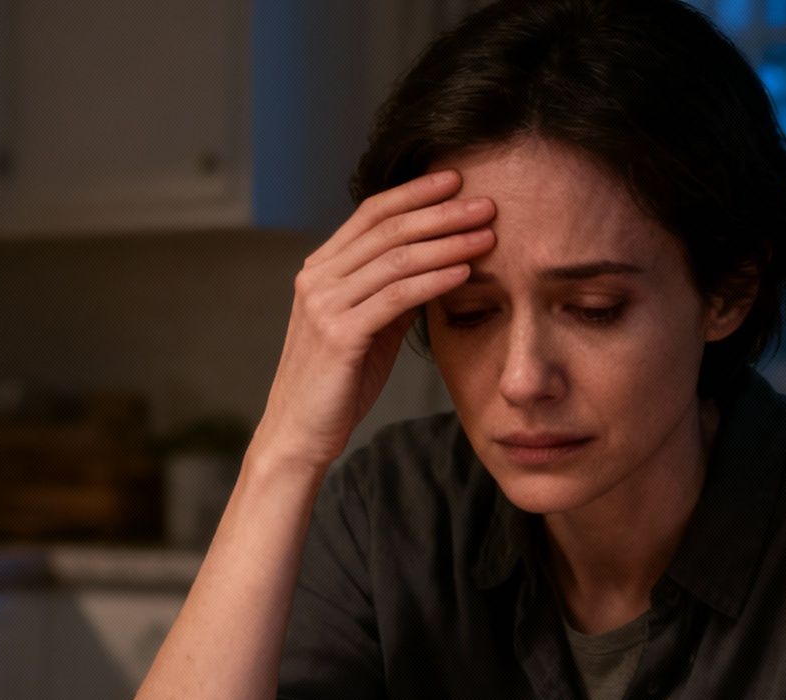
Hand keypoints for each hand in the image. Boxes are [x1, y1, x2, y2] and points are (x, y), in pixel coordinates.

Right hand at [254, 169, 495, 471]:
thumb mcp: (367, 328)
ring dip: (447, 242)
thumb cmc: (338, 384)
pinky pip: (396, 297)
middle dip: (441, 212)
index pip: (371, 214)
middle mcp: (318, 279)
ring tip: (486, 233)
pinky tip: (464, 271)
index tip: (456, 179)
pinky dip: (434, 279)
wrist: (299, 433)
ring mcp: (324, 305)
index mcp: (320, 270)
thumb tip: (436, 262)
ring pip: (396, 259)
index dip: (415, 193)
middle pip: (388, 229)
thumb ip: (391, 293)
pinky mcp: (338, 335)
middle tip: (485, 202)